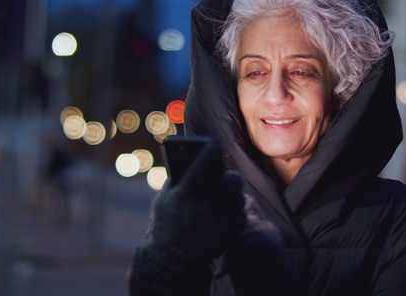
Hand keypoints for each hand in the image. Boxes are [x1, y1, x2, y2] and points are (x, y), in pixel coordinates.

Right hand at [149, 139, 245, 266]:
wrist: (172, 261)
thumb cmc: (166, 224)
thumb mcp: (164, 198)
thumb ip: (179, 178)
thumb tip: (195, 159)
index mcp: (187, 190)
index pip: (205, 159)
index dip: (210, 149)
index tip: (212, 144)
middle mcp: (208, 202)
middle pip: (233, 179)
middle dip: (228, 178)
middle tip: (223, 179)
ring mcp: (222, 218)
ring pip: (239, 196)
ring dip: (232, 195)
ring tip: (223, 197)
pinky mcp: (231, 231)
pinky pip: (241, 213)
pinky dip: (234, 213)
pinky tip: (224, 215)